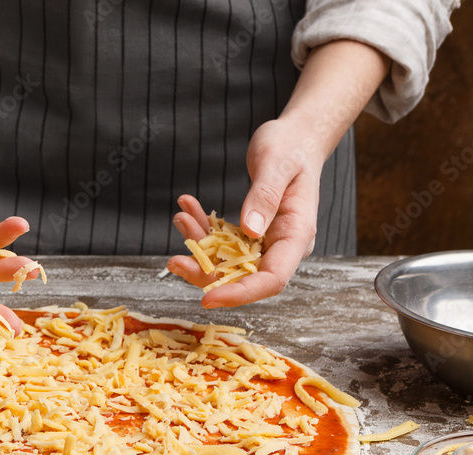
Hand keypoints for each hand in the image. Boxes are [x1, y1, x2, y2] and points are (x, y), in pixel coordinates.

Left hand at [168, 118, 321, 307]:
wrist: (295, 138)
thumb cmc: (291, 147)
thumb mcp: (277, 164)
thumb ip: (265, 196)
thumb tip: (250, 231)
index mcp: (297, 235)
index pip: (272, 279)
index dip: (240, 293)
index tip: (208, 298)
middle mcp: (282, 246)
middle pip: (244, 277)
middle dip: (205, 272)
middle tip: (174, 261)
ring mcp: (266, 242)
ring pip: (227, 261)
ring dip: (199, 246)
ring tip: (181, 217)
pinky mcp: (251, 234)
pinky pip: (222, 242)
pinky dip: (202, 229)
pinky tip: (187, 208)